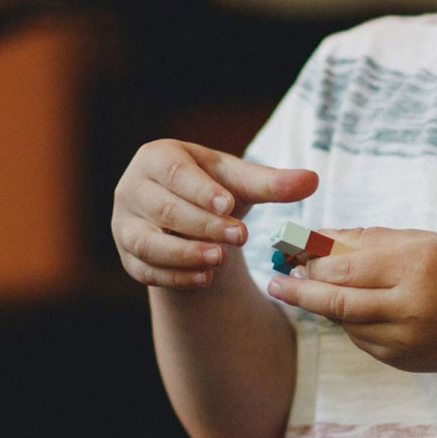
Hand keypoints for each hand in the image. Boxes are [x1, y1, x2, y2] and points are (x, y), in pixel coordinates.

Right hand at [112, 139, 317, 288]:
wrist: (189, 218)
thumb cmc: (215, 190)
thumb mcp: (242, 183)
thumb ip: (273, 183)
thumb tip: (313, 180)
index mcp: (157, 158)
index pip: (175, 173)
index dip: (201, 189)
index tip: (229, 204)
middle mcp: (132, 189)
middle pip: (163, 209)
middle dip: (202, 224)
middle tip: (239, 237)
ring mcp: (124, 224)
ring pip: (147, 242)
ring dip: (184, 253)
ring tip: (219, 260)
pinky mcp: (128, 256)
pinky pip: (146, 270)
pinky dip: (175, 277)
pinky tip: (205, 279)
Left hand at [267, 228, 436, 373]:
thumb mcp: (423, 243)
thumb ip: (369, 239)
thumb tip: (316, 237)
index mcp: (417, 266)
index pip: (347, 266)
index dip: (312, 261)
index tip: (289, 253)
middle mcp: (411, 305)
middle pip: (337, 301)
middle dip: (300, 291)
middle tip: (277, 282)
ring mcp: (405, 339)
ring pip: (344, 322)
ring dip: (325, 305)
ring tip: (314, 288)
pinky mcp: (400, 360)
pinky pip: (360, 338)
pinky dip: (350, 322)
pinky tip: (357, 308)